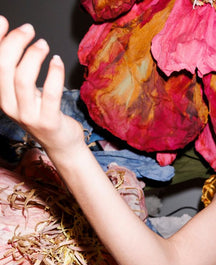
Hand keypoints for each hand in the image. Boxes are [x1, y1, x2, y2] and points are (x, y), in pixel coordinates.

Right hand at [0, 16, 83, 155]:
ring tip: (43, 44)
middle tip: (29, 31)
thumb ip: (18, 68)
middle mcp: (10, 107)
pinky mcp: (48, 122)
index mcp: (3, 96)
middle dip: (15, 43)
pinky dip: (54, 73)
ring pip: (23, 79)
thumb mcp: (26, 92)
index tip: (4, 21)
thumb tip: (14, 36)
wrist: (61, 144)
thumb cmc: (45, 113)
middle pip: (5, 68)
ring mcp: (28, 116)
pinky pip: (50, 93)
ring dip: (33, 56)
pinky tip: (57, 61)